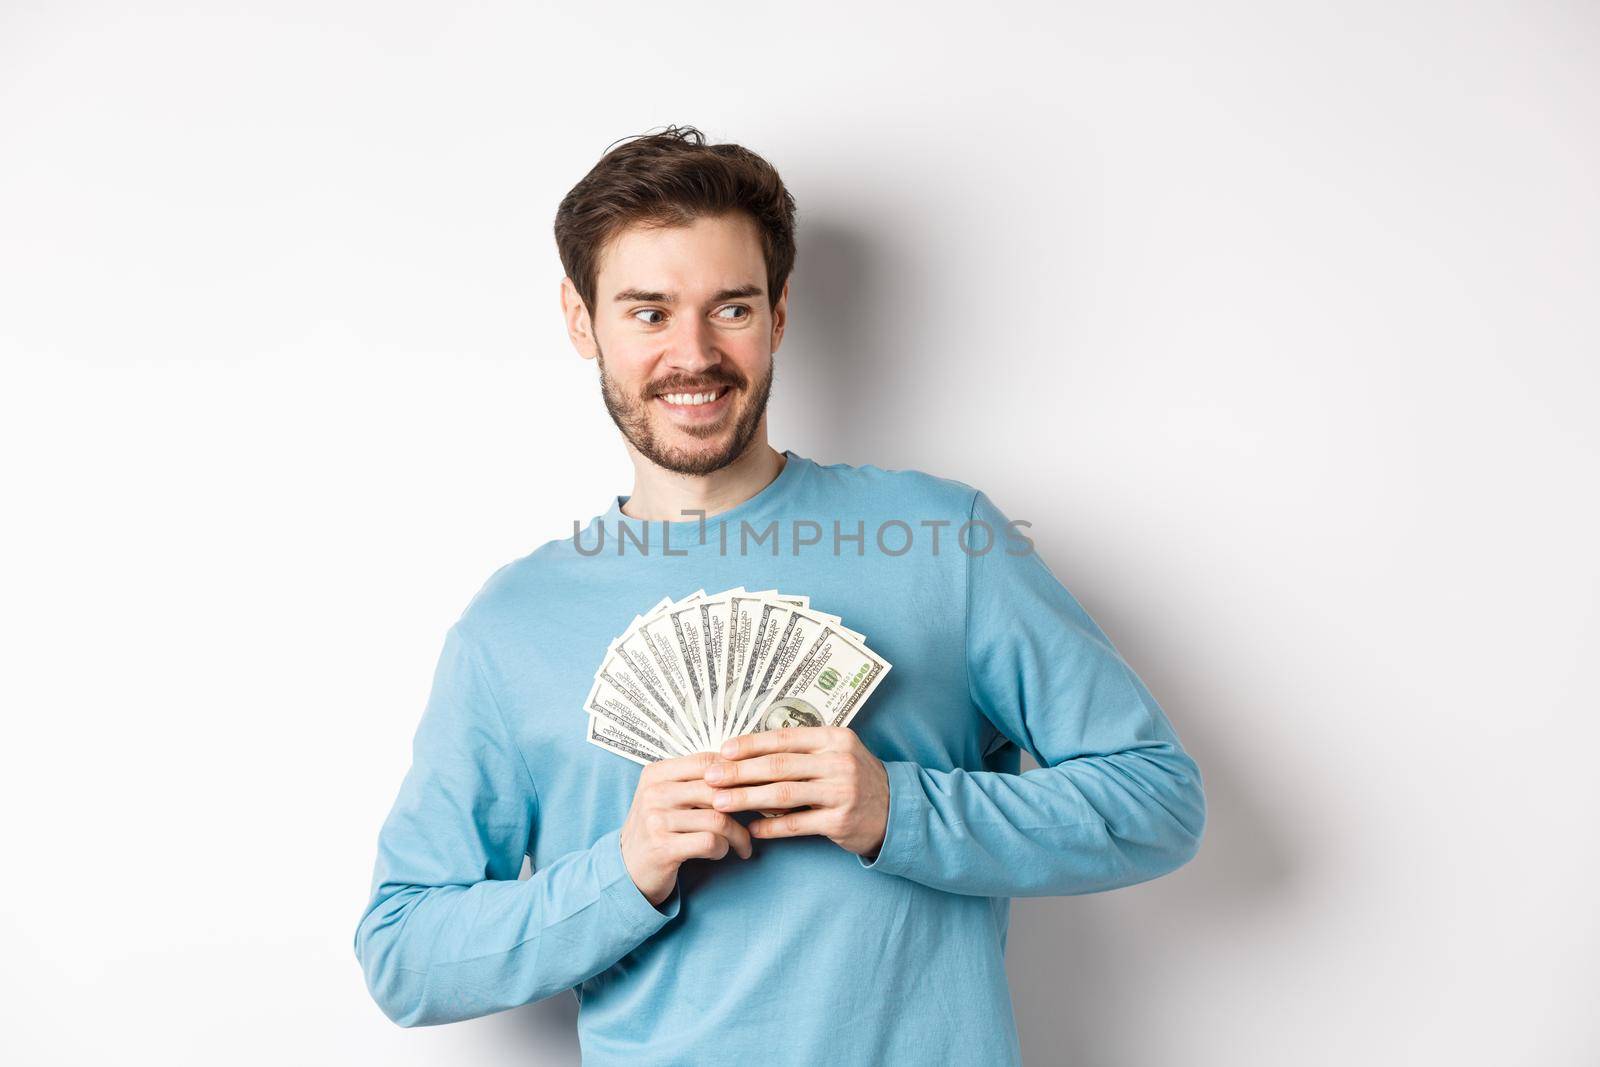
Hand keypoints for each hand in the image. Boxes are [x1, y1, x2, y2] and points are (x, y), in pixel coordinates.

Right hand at [620, 751, 753, 906]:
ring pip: (718, 817)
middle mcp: (654, 792)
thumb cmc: (658, 831)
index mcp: (657, 773)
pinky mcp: (662, 847)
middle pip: (717, 788)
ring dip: (738, 834)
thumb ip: (697, 782)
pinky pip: (710, 842)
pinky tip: (720, 853)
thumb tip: (746, 770)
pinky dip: (723, 849)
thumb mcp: (669, 799)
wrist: (627, 870)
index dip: (739, 771)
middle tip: (764, 815)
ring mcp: (656, 819)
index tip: (759, 784)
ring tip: (742, 843)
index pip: (707, 760)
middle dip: (747, 803)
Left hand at [703, 727, 888, 858]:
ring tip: (720, 803)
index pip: (783, 739)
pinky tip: (750, 829)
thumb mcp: (835, 753)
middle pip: (778, 766)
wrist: (896, 810)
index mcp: (834, 738)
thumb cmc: (854, 779)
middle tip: (710, 778)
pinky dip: (771, 827)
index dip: (750, 745)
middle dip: (739, 772)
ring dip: (747, 798)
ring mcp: (842, 792)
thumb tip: (749, 752)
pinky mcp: (841, 821)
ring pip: (783, 794)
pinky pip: (797, 824)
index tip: (722, 751)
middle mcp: (839, 761)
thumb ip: (801, 751)